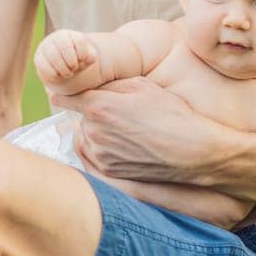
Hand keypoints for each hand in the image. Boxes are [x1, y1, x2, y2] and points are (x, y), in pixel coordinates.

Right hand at [34, 29, 96, 84]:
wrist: (62, 63)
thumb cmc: (77, 58)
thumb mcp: (88, 56)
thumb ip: (90, 56)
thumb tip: (82, 60)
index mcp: (71, 34)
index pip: (79, 41)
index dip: (83, 54)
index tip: (82, 60)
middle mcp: (56, 37)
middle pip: (65, 47)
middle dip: (72, 62)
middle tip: (74, 68)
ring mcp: (46, 47)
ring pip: (54, 57)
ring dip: (64, 70)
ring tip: (68, 73)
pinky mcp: (38, 58)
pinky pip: (45, 68)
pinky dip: (55, 75)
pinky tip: (59, 75)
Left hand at [63, 76, 220, 183]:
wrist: (190, 151)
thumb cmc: (170, 113)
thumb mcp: (140, 85)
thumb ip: (109, 84)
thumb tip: (89, 84)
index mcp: (98, 106)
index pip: (64, 97)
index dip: (66, 92)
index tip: (69, 92)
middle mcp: (93, 132)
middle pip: (79, 118)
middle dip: (91, 113)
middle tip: (116, 112)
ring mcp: (99, 154)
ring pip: (86, 137)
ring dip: (97, 133)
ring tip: (125, 130)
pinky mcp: (107, 171)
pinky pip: (95, 155)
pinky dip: (104, 149)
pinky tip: (127, 145)